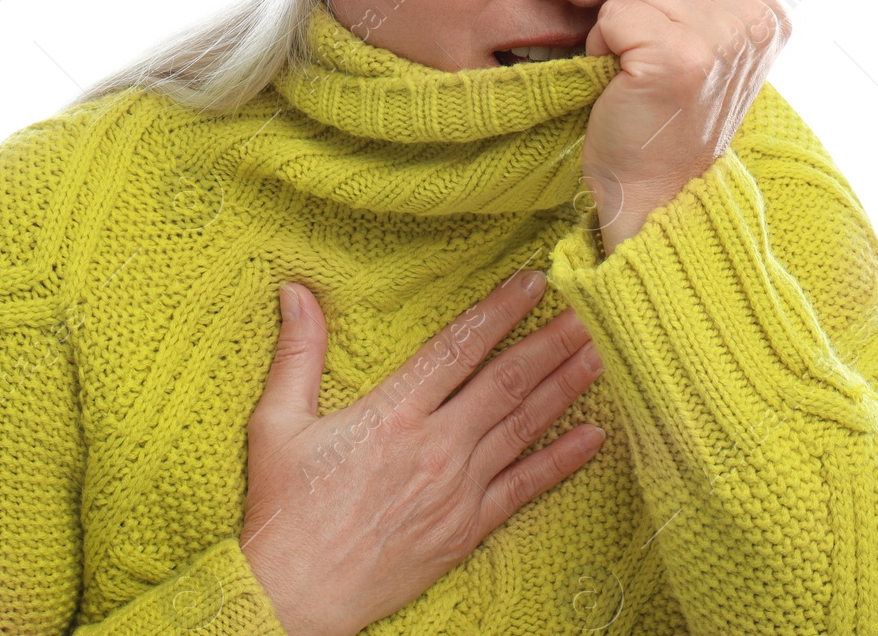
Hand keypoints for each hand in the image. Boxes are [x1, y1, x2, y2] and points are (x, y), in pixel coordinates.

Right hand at [240, 272, 606, 635]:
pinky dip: (563, 460)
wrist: (296, 596)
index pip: (458, 347)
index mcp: (392, 413)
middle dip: (551, 342)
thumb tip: (295, 290)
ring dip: (566, 387)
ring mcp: (457, 490)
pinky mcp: (466, 529)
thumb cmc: (283, 510)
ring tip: (601, 353)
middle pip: (506, 382)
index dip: (499, 310)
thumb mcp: (276, 423)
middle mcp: (435, 447)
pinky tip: (595, 435)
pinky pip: (524, 487)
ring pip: (523, 427)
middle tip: (592, 309)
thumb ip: (298, 353)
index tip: (532, 281)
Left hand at [581, 0, 789, 255]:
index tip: (669, 34)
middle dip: (634, 3)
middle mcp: (756, 23)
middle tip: (645, 58)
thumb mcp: (707, 40)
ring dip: (615, 25)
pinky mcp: (681, 57)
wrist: (653, 189)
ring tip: (635, 69)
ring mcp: (723, 39)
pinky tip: (621, 80)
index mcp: (769, 13)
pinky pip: (614, 11)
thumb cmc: (664, 111)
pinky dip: (602, 44)